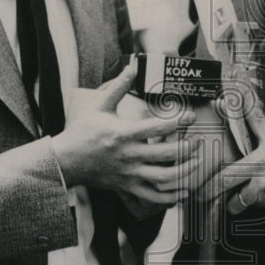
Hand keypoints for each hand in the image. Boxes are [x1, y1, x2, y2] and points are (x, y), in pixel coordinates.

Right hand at [52, 64, 197, 205]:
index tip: (191, 116)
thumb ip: (118, 86)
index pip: (157, 127)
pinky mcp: (127, 187)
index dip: (179, 121)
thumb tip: (132, 66)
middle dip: (187, 148)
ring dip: (185, 172)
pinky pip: (152, 197)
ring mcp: (129, 173)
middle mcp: (129, 155)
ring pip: (164, 178)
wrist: (66, 161)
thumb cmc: (83, 132)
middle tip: (198, 141)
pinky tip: (183, 192)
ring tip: (197, 163)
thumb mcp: (99, 106)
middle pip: (166, 154)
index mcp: (123, 134)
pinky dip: (170, 197)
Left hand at [199, 102, 264, 215]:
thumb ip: (252, 120)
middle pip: (234, 204)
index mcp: (255, 166)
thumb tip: (236, 100)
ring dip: (253, 201)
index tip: (201, 194)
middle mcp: (261, 186)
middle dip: (230, 202)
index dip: (209, 189)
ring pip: (252, 207)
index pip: (224, 181)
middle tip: (231, 196)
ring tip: (263, 187)